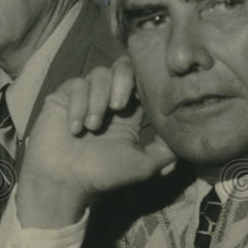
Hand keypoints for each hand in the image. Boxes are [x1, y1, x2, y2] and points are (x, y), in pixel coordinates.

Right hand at [18, 57, 175, 226]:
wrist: (65, 180)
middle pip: (122, 66)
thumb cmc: (103, 174)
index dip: (143, 82)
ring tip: (93, 127)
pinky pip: (75, 85)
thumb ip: (165, 151)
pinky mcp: (63, 97)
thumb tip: (184, 138)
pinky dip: (78, 105)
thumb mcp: (143, 165)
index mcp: (128, 113)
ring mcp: (85, 97)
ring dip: (98, 99)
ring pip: (98, 73)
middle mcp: (107, 100)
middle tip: (118, 106)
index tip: (140, 100)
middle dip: (122, 81)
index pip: (140, 82)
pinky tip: (75, 128)